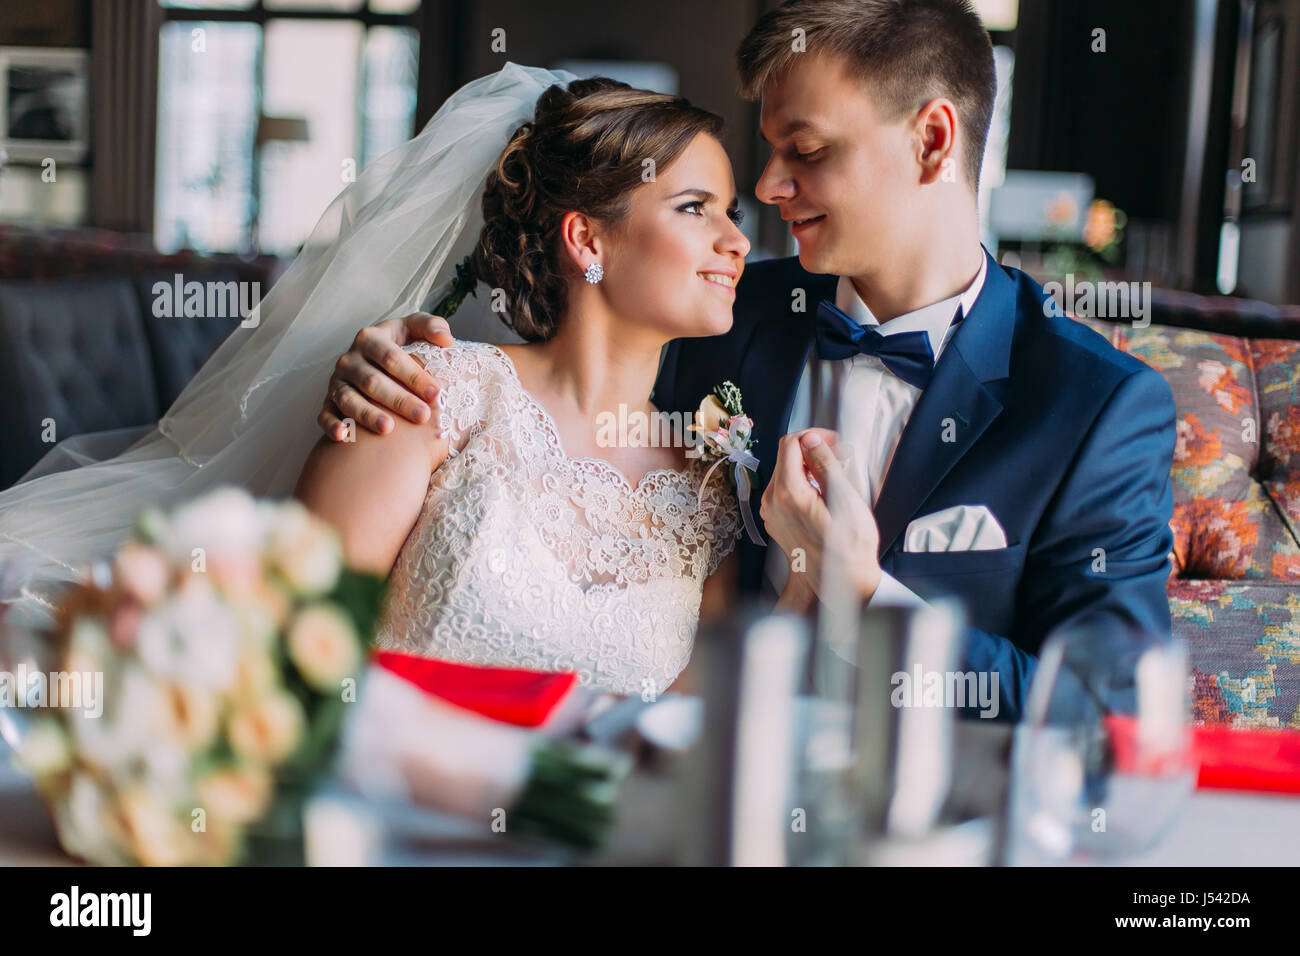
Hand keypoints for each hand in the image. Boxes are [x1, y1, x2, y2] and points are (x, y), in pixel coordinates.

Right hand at [319, 312, 454, 440]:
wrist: (374, 360)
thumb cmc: (401, 345)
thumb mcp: (414, 329)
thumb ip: (432, 326)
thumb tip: (446, 340)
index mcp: (370, 338)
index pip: (391, 358)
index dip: (413, 375)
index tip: (436, 393)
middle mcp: (349, 359)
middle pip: (373, 382)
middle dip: (398, 400)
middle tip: (422, 416)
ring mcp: (337, 381)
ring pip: (348, 399)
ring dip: (367, 415)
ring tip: (388, 429)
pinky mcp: (328, 401)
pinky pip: (325, 414)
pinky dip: (331, 425)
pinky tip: (343, 436)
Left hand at [760, 428, 881, 599]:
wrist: (842, 583)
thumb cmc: (849, 546)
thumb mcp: (844, 498)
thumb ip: (824, 464)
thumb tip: (811, 439)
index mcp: (788, 492)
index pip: (791, 443)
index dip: (815, 436)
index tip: (836, 443)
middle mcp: (772, 501)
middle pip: (785, 456)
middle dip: (813, 449)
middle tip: (841, 457)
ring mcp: (771, 513)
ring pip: (784, 472)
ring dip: (808, 466)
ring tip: (835, 475)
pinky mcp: (775, 521)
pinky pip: (783, 490)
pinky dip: (801, 483)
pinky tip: (822, 492)